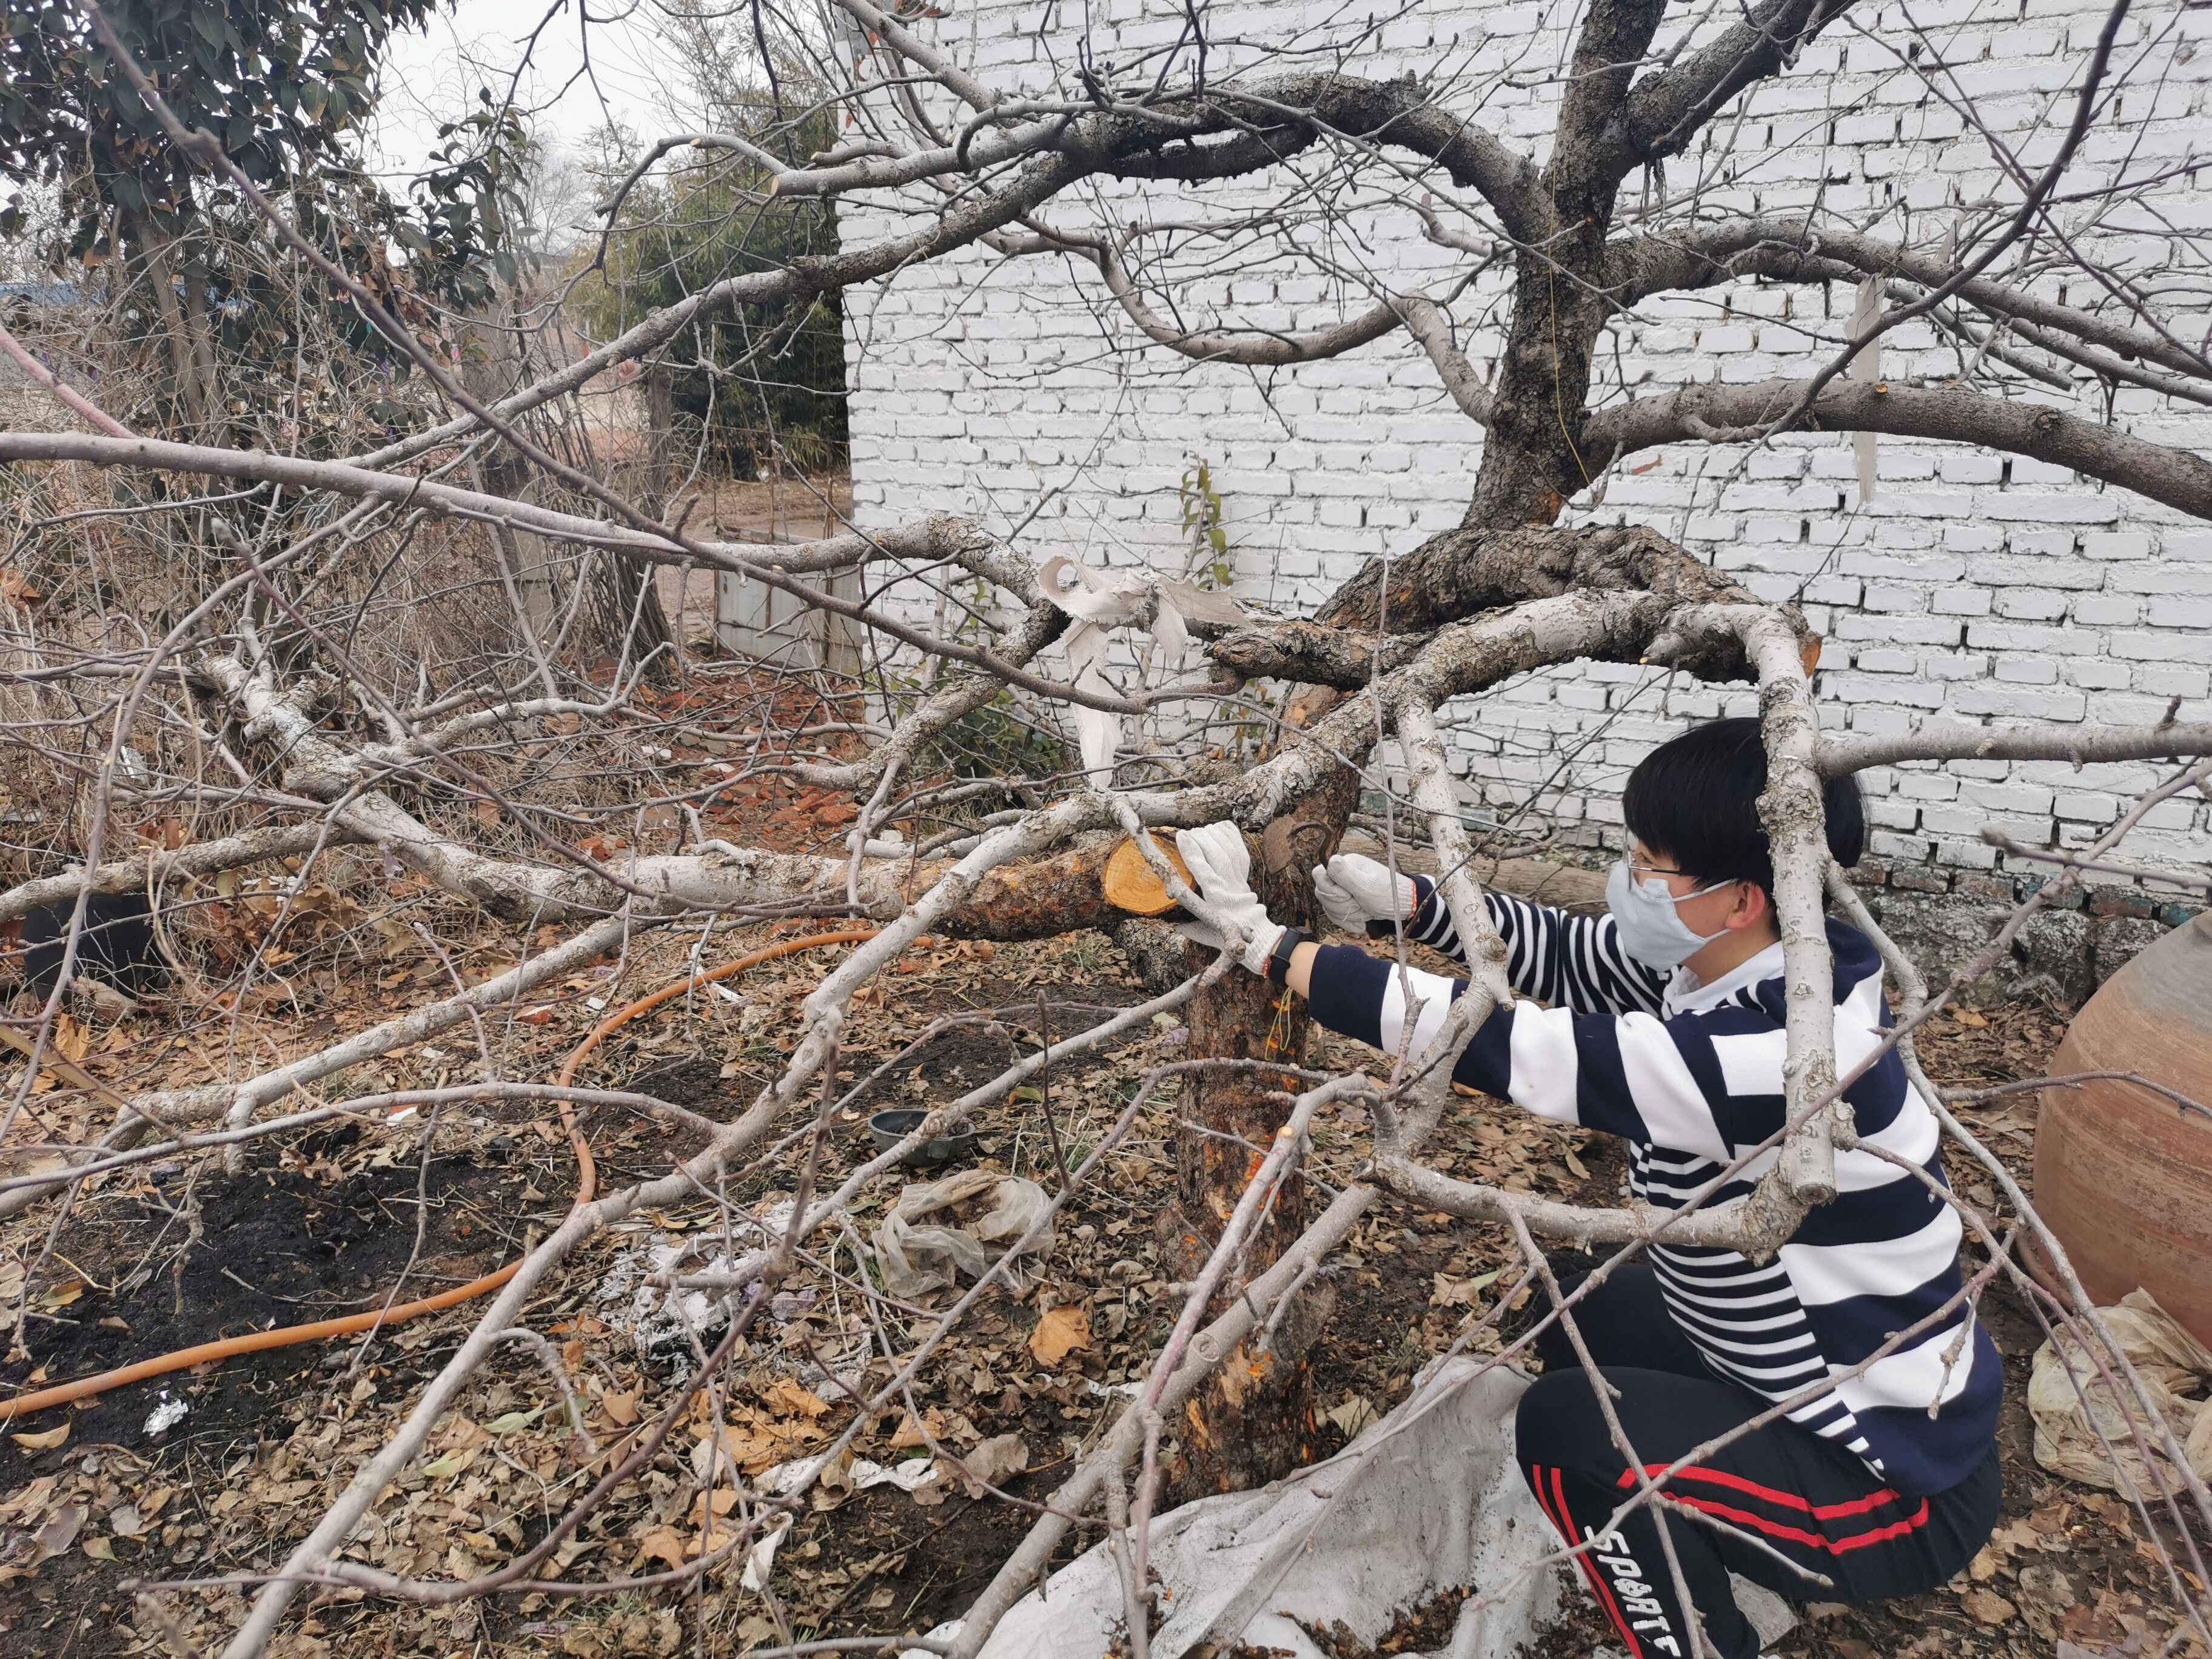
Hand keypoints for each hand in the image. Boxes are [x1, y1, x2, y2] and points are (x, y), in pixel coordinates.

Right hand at [1173, 823, 1280, 974]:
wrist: (1254, 933)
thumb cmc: (1223, 934)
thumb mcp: (1201, 933)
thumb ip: (1184, 926)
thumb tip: (1169, 921)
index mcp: (1215, 901)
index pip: (1203, 871)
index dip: (1191, 852)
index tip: (1181, 836)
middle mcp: (1229, 887)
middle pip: (1218, 856)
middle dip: (1202, 839)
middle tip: (1188, 832)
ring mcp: (1239, 879)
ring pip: (1230, 850)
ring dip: (1215, 835)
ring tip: (1202, 829)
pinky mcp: (1245, 875)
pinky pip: (1240, 849)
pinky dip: (1231, 835)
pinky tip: (1220, 826)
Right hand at [1311, 854, 1418, 933]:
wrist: (1402, 908)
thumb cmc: (1389, 895)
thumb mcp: (1368, 887)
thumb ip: (1347, 875)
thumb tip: (1331, 859)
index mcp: (1346, 864)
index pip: (1319, 874)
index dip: (1330, 889)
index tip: (1348, 895)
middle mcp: (1341, 874)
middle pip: (1322, 892)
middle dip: (1341, 905)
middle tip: (1360, 905)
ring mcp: (1342, 888)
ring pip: (1328, 905)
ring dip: (1346, 914)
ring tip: (1364, 913)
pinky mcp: (1345, 901)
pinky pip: (1335, 914)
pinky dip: (1347, 921)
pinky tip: (1360, 924)